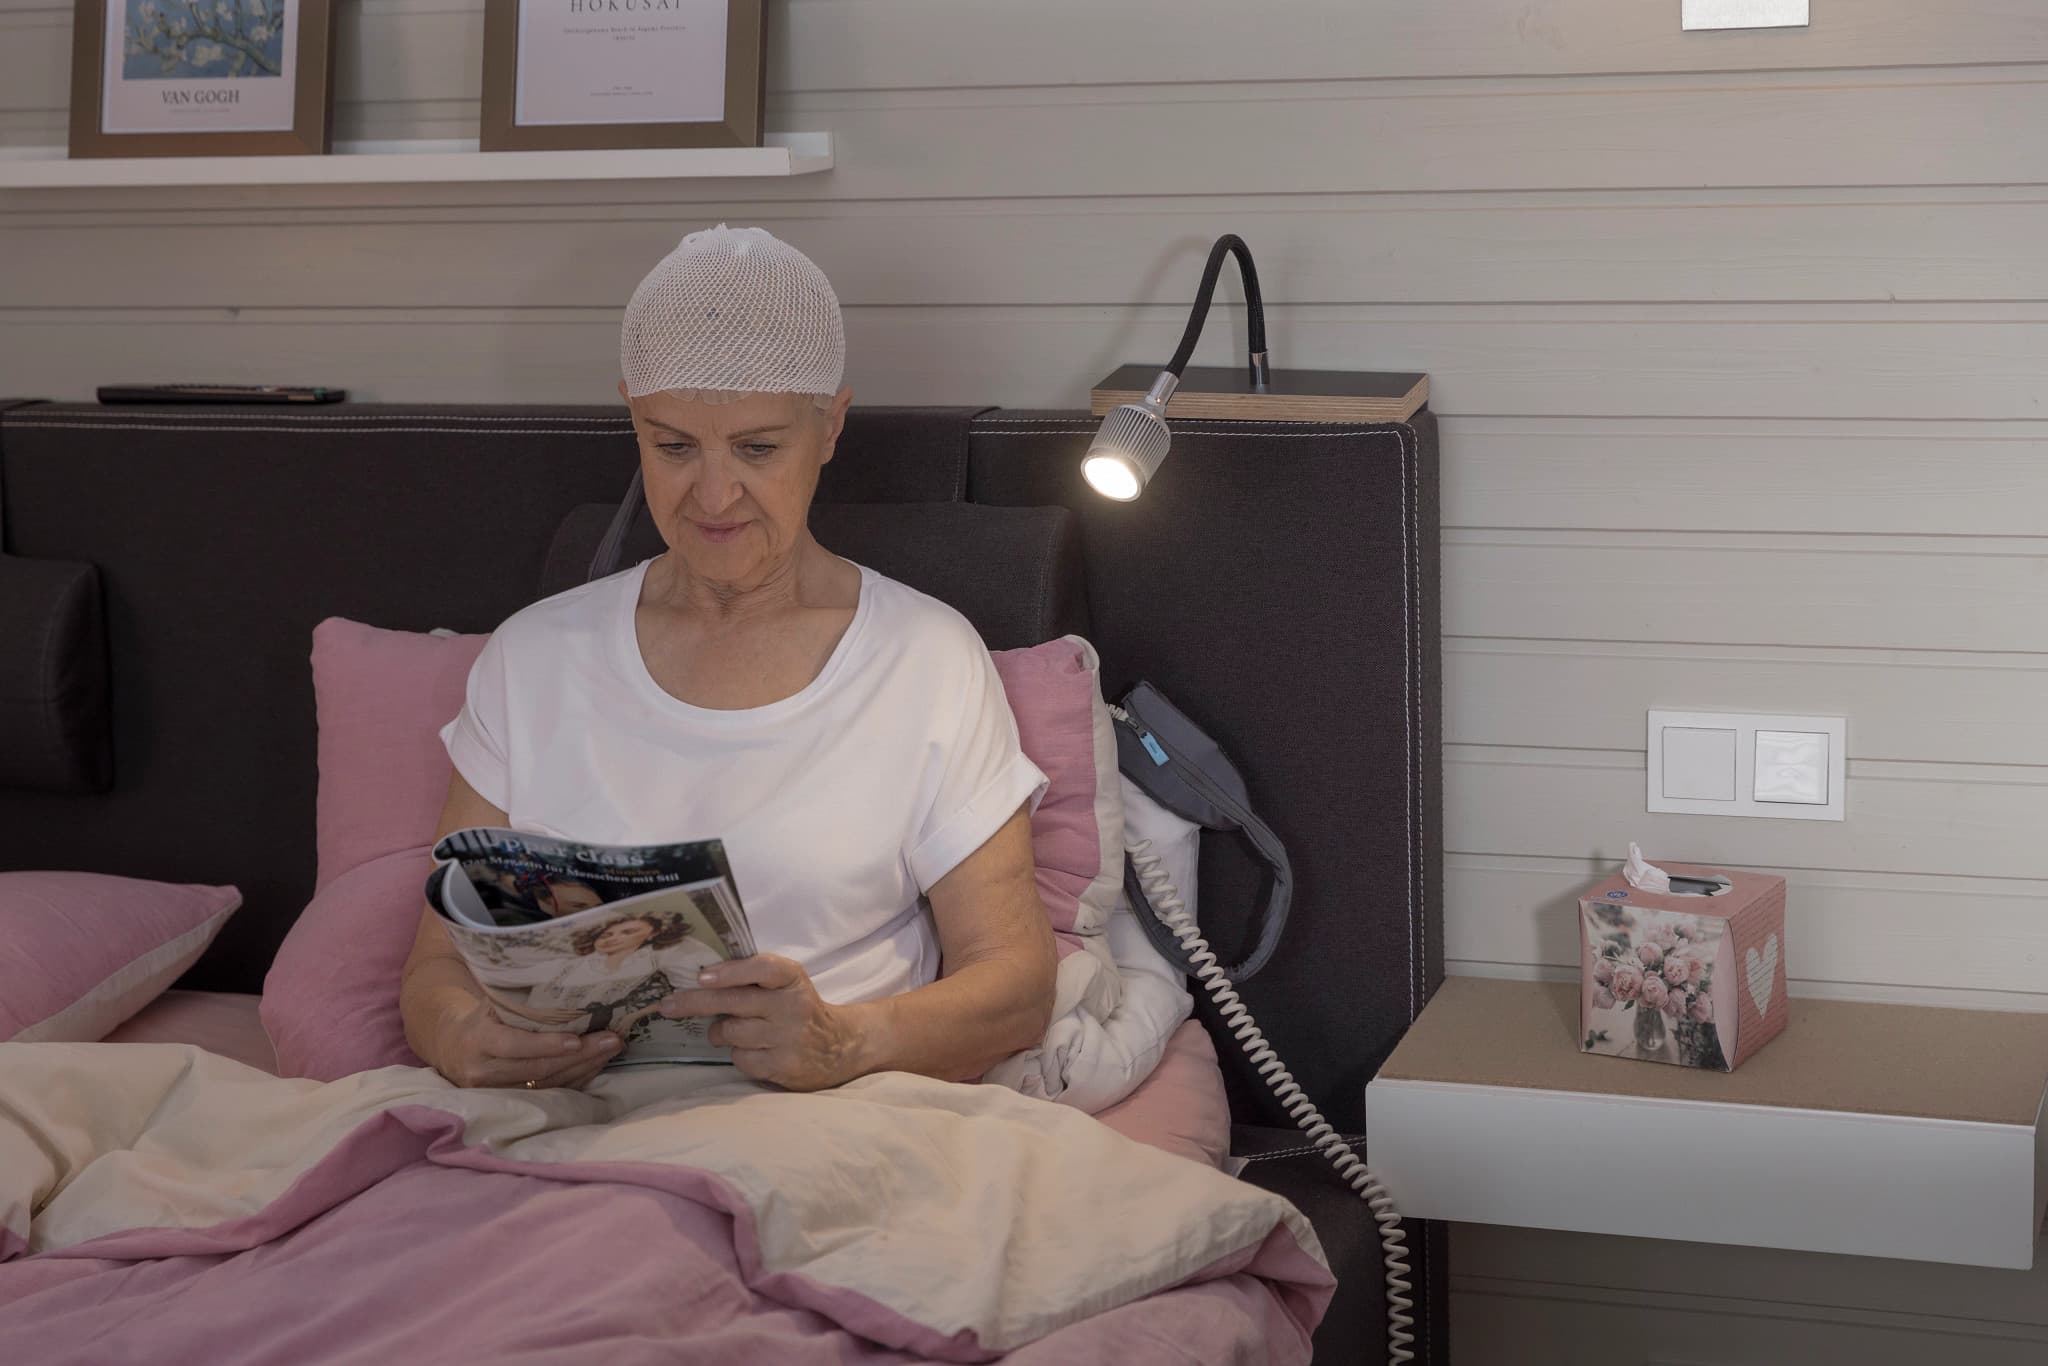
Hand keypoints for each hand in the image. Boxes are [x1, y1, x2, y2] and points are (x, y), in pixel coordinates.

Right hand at [428, 994, 620, 1089]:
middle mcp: (484, 1070)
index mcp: (478, 1040)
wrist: (452, 1048)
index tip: (576, 1039)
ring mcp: (496, 1091)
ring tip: (610, 1050)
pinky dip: (575, 1080)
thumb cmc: (482, 1018)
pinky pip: (548, 1094)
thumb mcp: (491, 1003)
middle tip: (611, 1040)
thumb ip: (518, 999)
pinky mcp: (510, 1102)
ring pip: (547, 1084)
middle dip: (579, 1055)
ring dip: (583, 1068)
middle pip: (537, 1068)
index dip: (546, 1044)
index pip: (514, 1045)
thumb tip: (563, 979)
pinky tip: (595, 1065)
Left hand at [659, 954, 869, 1090]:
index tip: (702, 976)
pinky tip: (752, 1049)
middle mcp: (793, 1006)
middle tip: (666, 1005)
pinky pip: (741, 1059)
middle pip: (735, 1001)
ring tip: (729, 1030)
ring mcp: (789, 1038)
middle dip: (695, 1002)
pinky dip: (738, 1054)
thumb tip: (699, 978)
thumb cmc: (798, 1008)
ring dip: (720, 1032)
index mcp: (793, 979)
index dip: (731, 971)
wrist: (838, 1047)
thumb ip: (753, 977)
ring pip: (731, 1032)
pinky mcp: (783, 1066)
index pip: (763, 968)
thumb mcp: (787, 984)